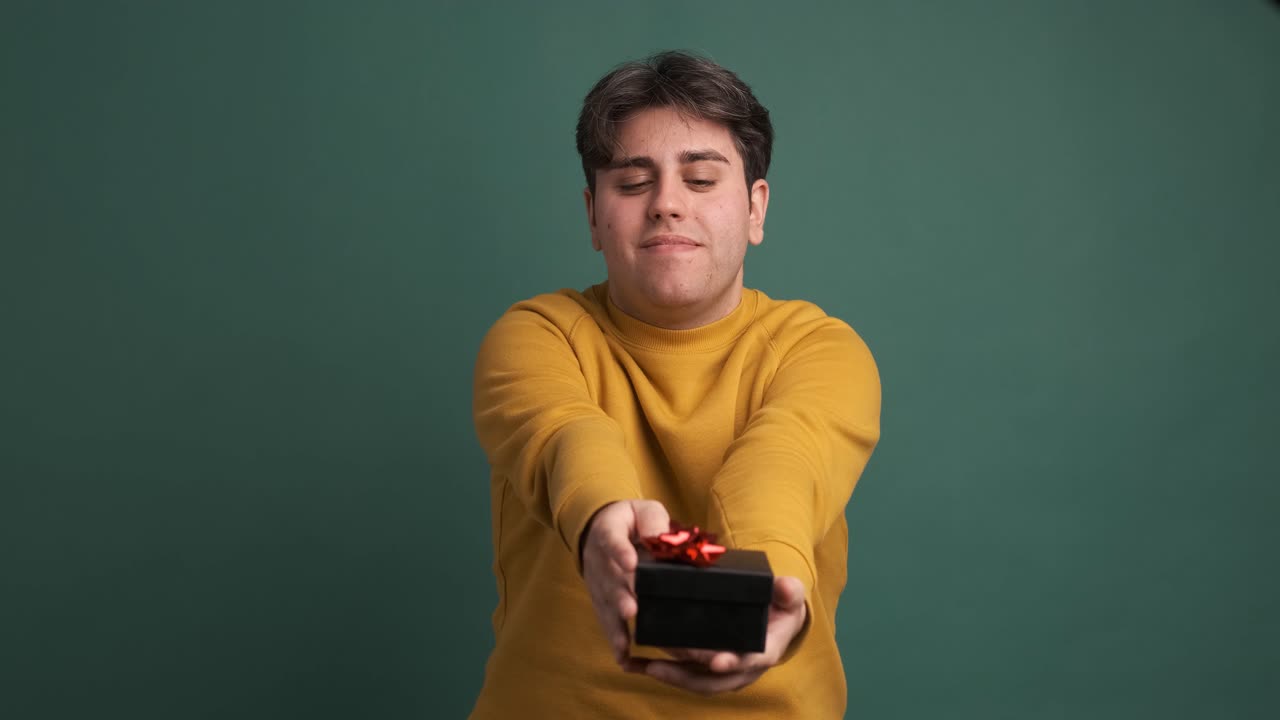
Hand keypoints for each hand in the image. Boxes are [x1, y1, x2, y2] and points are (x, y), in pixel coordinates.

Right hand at [580, 499, 670, 666]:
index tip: (630, 563)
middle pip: (608, 578)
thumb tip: (662, 539)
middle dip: (619, 595)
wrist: (599, 526)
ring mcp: (597, 582)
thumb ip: (653, 522)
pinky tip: (622, 656)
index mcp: (608, 531)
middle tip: (632, 609)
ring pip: (605, 604)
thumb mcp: (644, 510)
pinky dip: (613, 638)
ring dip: (615, 623)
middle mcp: (597, 559)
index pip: (612, 540)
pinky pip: (606, 619)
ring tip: (625, 642)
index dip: (620, 551)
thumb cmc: (631, 521)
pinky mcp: (600, 600)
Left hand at [624, 575, 807, 694]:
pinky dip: (659, 669)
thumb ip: (788, 591)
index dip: (733, 662)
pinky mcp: (705, 666)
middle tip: (658, 666)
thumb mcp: (788, 595)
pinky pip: (683, 672)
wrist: (777, 617)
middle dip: (684, 675)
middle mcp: (742, 667)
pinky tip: (636, 663)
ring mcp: (722, 669)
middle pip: (712, 680)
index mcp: (764, 651)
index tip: (717, 662)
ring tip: (641, 665)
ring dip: (667, 675)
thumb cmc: (781, 605)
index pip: (749, 661)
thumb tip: (787, 588)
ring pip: (694, 680)